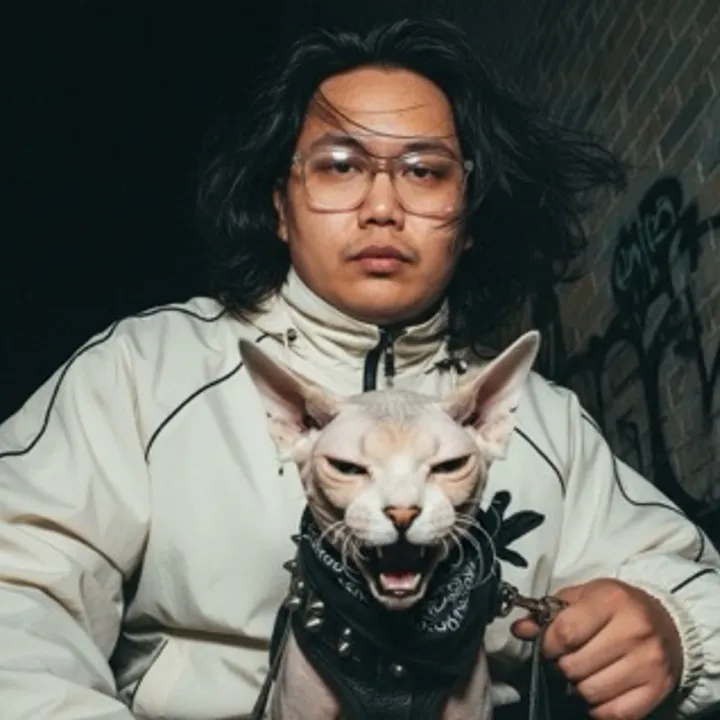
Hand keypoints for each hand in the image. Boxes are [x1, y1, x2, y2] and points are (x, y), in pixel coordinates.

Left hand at [511, 579, 682, 718]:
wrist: (668, 622)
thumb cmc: (618, 607)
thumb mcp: (583, 597)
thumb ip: (550, 611)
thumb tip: (520, 629)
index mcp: (612, 600)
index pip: (565, 632)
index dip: (548, 644)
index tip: (548, 645)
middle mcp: (634, 630)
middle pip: (575, 666)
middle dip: (562, 666)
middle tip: (567, 659)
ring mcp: (648, 662)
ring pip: (591, 692)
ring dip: (578, 687)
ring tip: (583, 672)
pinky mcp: (658, 688)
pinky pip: (615, 713)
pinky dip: (599, 707)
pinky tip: (599, 690)